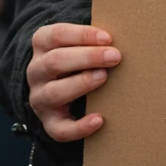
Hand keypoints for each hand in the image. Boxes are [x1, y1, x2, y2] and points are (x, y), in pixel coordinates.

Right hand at [27, 23, 120, 142]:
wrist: (61, 84)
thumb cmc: (80, 55)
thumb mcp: (80, 41)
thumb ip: (96, 39)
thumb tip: (129, 35)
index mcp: (42, 44)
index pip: (57, 35)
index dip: (83, 35)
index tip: (108, 38)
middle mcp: (36, 71)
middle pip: (55, 62)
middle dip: (88, 57)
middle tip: (115, 57)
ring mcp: (39, 97)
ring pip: (53, 93)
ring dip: (81, 83)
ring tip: (104, 77)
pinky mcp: (48, 121)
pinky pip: (59, 129)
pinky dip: (78, 127)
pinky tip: (99, 119)